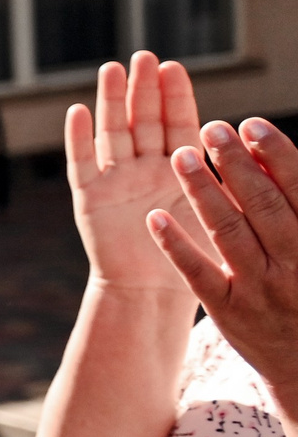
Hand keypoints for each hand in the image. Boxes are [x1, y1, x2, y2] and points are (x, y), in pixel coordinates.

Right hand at [66, 53, 207, 292]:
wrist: (153, 293)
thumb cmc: (195, 258)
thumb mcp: (220, 212)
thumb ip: (224, 178)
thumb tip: (249, 140)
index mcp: (178, 169)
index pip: (178, 124)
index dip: (175, 97)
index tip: (174, 67)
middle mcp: (145, 168)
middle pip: (143, 121)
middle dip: (143, 89)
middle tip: (144, 57)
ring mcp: (115, 180)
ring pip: (113, 133)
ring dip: (110, 101)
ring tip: (111, 70)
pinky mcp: (90, 199)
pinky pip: (81, 163)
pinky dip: (78, 138)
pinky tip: (77, 111)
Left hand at [151, 118, 297, 422]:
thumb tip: (281, 160)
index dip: (277, 156)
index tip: (253, 124)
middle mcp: (294, 267)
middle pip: (263, 206)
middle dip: (237, 165)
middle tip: (212, 127)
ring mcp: (259, 290)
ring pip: (228, 234)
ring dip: (203, 193)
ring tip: (180, 155)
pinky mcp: (227, 312)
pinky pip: (198, 274)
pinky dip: (176, 246)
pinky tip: (153, 219)